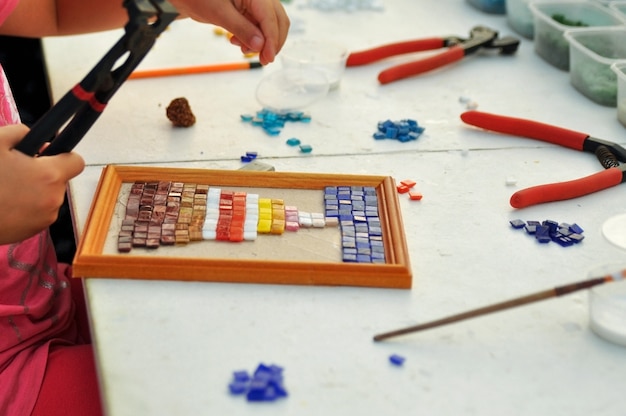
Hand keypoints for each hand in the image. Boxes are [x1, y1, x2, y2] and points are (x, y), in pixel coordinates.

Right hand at [0, 124, 84, 244]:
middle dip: (42, 173)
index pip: (77, 162)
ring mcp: (45, 218)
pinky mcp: (33, 232)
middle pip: (59, 180)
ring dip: (33, 191)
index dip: (64, 155)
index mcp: (49, 175)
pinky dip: (26, 208)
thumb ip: (19, 132)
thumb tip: (32, 136)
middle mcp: (54, 198)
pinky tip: (4, 204)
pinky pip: (37, 213)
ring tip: (6, 188)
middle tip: (15, 171)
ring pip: (47, 197)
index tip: (47, 155)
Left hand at [171, 0, 289, 64]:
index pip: (270, 18)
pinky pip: (260, 26)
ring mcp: (256, 2)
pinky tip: (238, 41)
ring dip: (262, 42)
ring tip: (242, 48)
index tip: (268, 58)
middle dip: (272, 42)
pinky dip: (254, 38)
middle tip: (263, 60)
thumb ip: (241, 28)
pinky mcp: (250, 10)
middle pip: (278, 20)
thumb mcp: (219, 13)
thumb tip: (260, 46)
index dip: (271, 40)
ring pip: (271, 25)